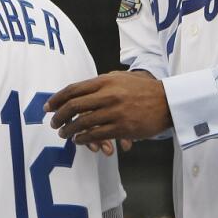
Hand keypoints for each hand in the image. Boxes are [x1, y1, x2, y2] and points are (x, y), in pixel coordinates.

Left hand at [46, 71, 169, 144]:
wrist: (168, 102)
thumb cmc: (145, 89)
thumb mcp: (123, 77)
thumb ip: (102, 82)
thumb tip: (81, 90)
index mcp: (106, 80)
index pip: (74, 89)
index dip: (57, 99)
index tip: (48, 107)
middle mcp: (108, 95)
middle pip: (74, 106)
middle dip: (59, 116)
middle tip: (54, 123)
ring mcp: (115, 112)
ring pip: (82, 123)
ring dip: (69, 130)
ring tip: (64, 134)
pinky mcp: (122, 128)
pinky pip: (96, 135)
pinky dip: (83, 138)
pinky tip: (78, 140)